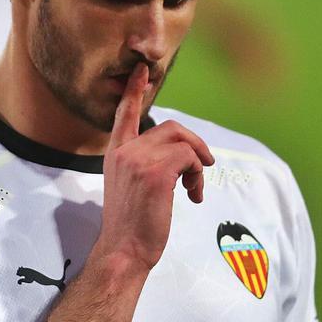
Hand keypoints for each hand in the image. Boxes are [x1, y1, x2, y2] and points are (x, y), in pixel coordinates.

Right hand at [94, 62, 214, 270]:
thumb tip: (176, 158)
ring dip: (197, 165)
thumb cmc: (131, 225)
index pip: (125, 114)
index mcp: (115, 154)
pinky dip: (198, 176)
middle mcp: (125, 152)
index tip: (142, 70)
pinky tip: (192, 196)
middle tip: (205, 164)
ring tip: (194, 189)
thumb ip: (143, 165)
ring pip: (183, 142)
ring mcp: (139, 161)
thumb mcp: (130, 187)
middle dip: (194, 142)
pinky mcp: (156, 173)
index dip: (135, 91)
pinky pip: (190, 159)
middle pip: (170, 127)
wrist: (124, 250)